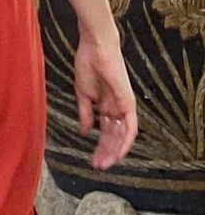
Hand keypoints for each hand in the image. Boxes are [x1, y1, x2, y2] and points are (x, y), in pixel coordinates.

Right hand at [75, 32, 137, 170]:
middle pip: (113, 136)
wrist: (95, 48)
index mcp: (105, 105)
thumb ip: (85, 113)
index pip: (105, 132)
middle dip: (105, 152)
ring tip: (104, 163)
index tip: (92, 159)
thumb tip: (84, 131)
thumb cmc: (88, 64)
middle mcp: (116, 108)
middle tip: (97, 165)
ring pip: (122, 135)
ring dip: (114, 151)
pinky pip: (131, 127)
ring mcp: (124, 106)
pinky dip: (126, 141)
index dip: (100, 146)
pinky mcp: (128, 103)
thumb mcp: (83, 93)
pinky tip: (119, 153)